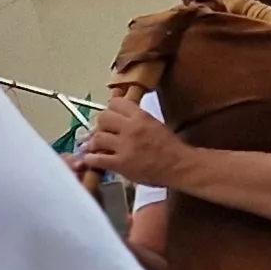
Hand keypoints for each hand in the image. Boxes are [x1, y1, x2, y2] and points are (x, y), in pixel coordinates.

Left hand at [69, 100, 188, 188]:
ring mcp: (124, 146)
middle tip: (102, 133)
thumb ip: (136, 118)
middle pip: (103, 118)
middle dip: (100, 126)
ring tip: (94, 147)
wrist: (179, 165)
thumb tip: (120, 114)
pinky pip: (97, 159)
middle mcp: (131, 128)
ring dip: (93, 143)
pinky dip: (90, 159)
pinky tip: (91, 159)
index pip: (115, 103)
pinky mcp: (120, 163)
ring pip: (97, 138)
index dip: (110, 110)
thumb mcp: (154, 124)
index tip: (110, 117)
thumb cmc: (169, 146)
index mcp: (140, 116)